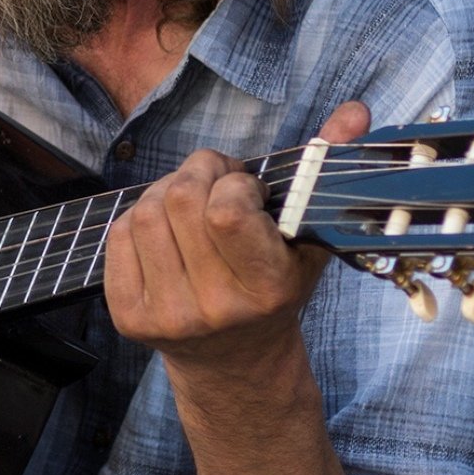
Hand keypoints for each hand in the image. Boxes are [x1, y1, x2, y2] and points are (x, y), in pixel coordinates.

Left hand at [103, 101, 369, 371]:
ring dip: (167, 192)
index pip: (226, 210)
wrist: (236, 364)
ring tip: (191, 206)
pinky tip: (167, 234)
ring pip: (145, 212)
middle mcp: (214, 307)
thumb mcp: (308, 238)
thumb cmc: (276, 288)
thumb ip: (324, 171)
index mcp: (266, 288)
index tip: (246, 189)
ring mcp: (167, 315)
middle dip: (198, 173)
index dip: (233, 182)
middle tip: (215, 183)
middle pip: (180, 199)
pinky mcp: (128, 317)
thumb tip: (354, 110)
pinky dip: (139, 220)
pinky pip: (119, 235)